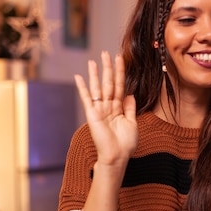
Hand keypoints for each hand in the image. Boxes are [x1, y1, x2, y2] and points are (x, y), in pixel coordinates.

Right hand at [74, 51, 137, 166]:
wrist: (117, 156)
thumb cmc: (125, 144)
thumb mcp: (132, 123)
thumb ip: (130, 108)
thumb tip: (130, 94)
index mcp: (119, 108)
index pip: (120, 86)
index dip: (120, 73)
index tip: (120, 59)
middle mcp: (108, 107)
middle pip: (109, 83)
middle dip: (108, 68)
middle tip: (107, 53)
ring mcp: (100, 110)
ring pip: (98, 88)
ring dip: (96, 74)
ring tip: (94, 61)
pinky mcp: (92, 114)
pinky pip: (87, 98)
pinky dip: (82, 88)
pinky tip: (78, 77)